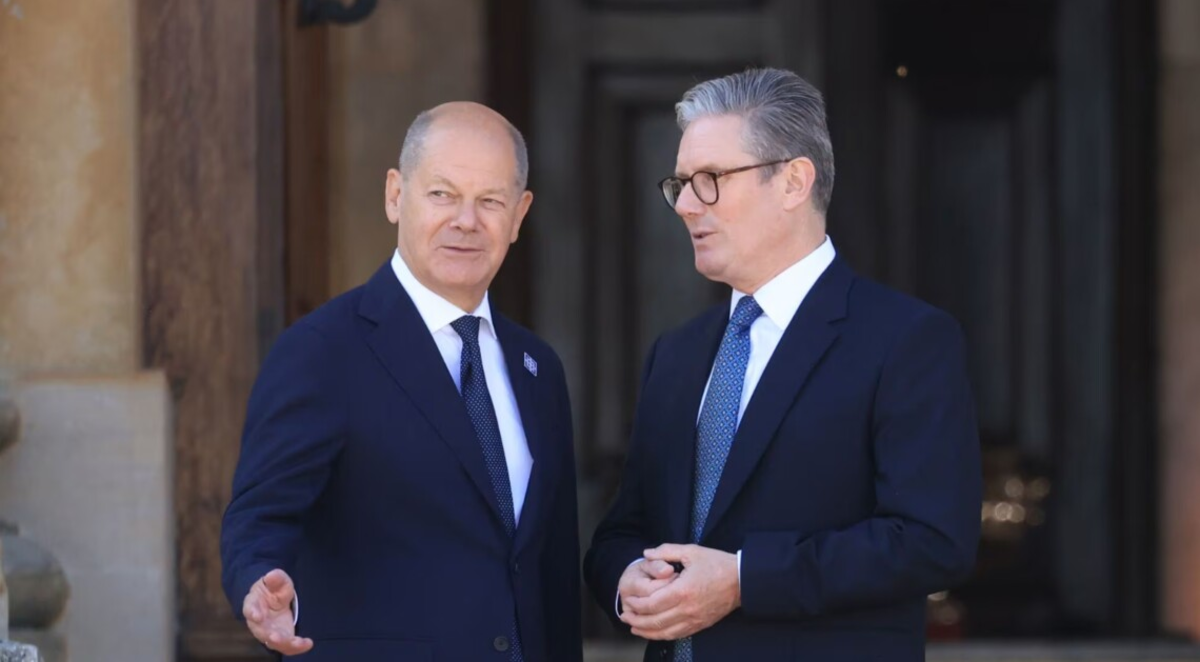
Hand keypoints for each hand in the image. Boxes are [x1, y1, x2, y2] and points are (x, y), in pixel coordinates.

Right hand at [242, 569, 312, 654]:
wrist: (273, 597)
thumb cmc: (272, 589)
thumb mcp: (277, 580)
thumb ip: (276, 578)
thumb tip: (272, 575)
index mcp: (253, 604)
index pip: (250, 609)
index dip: (252, 613)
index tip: (257, 616)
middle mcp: (258, 622)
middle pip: (261, 632)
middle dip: (268, 635)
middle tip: (275, 637)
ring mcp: (269, 631)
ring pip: (273, 642)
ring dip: (283, 644)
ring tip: (296, 643)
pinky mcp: (281, 637)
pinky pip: (287, 645)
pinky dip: (296, 647)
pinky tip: (308, 643)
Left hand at [620, 544, 739, 639]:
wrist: (742, 580)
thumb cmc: (717, 564)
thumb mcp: (691, 551)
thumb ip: (666, 551)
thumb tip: (647, 553)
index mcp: (683, 590)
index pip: (652, 603)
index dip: (637, 604)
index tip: (628, 600)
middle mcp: (687, 609)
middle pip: (655, 621)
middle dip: (636, 620)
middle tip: (624, 616)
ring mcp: (694, 619)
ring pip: (665, 632)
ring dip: (646, 631)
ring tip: (633, 627)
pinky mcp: (700, 625)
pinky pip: (677, 635)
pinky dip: (662, 636)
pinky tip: (653, 633)